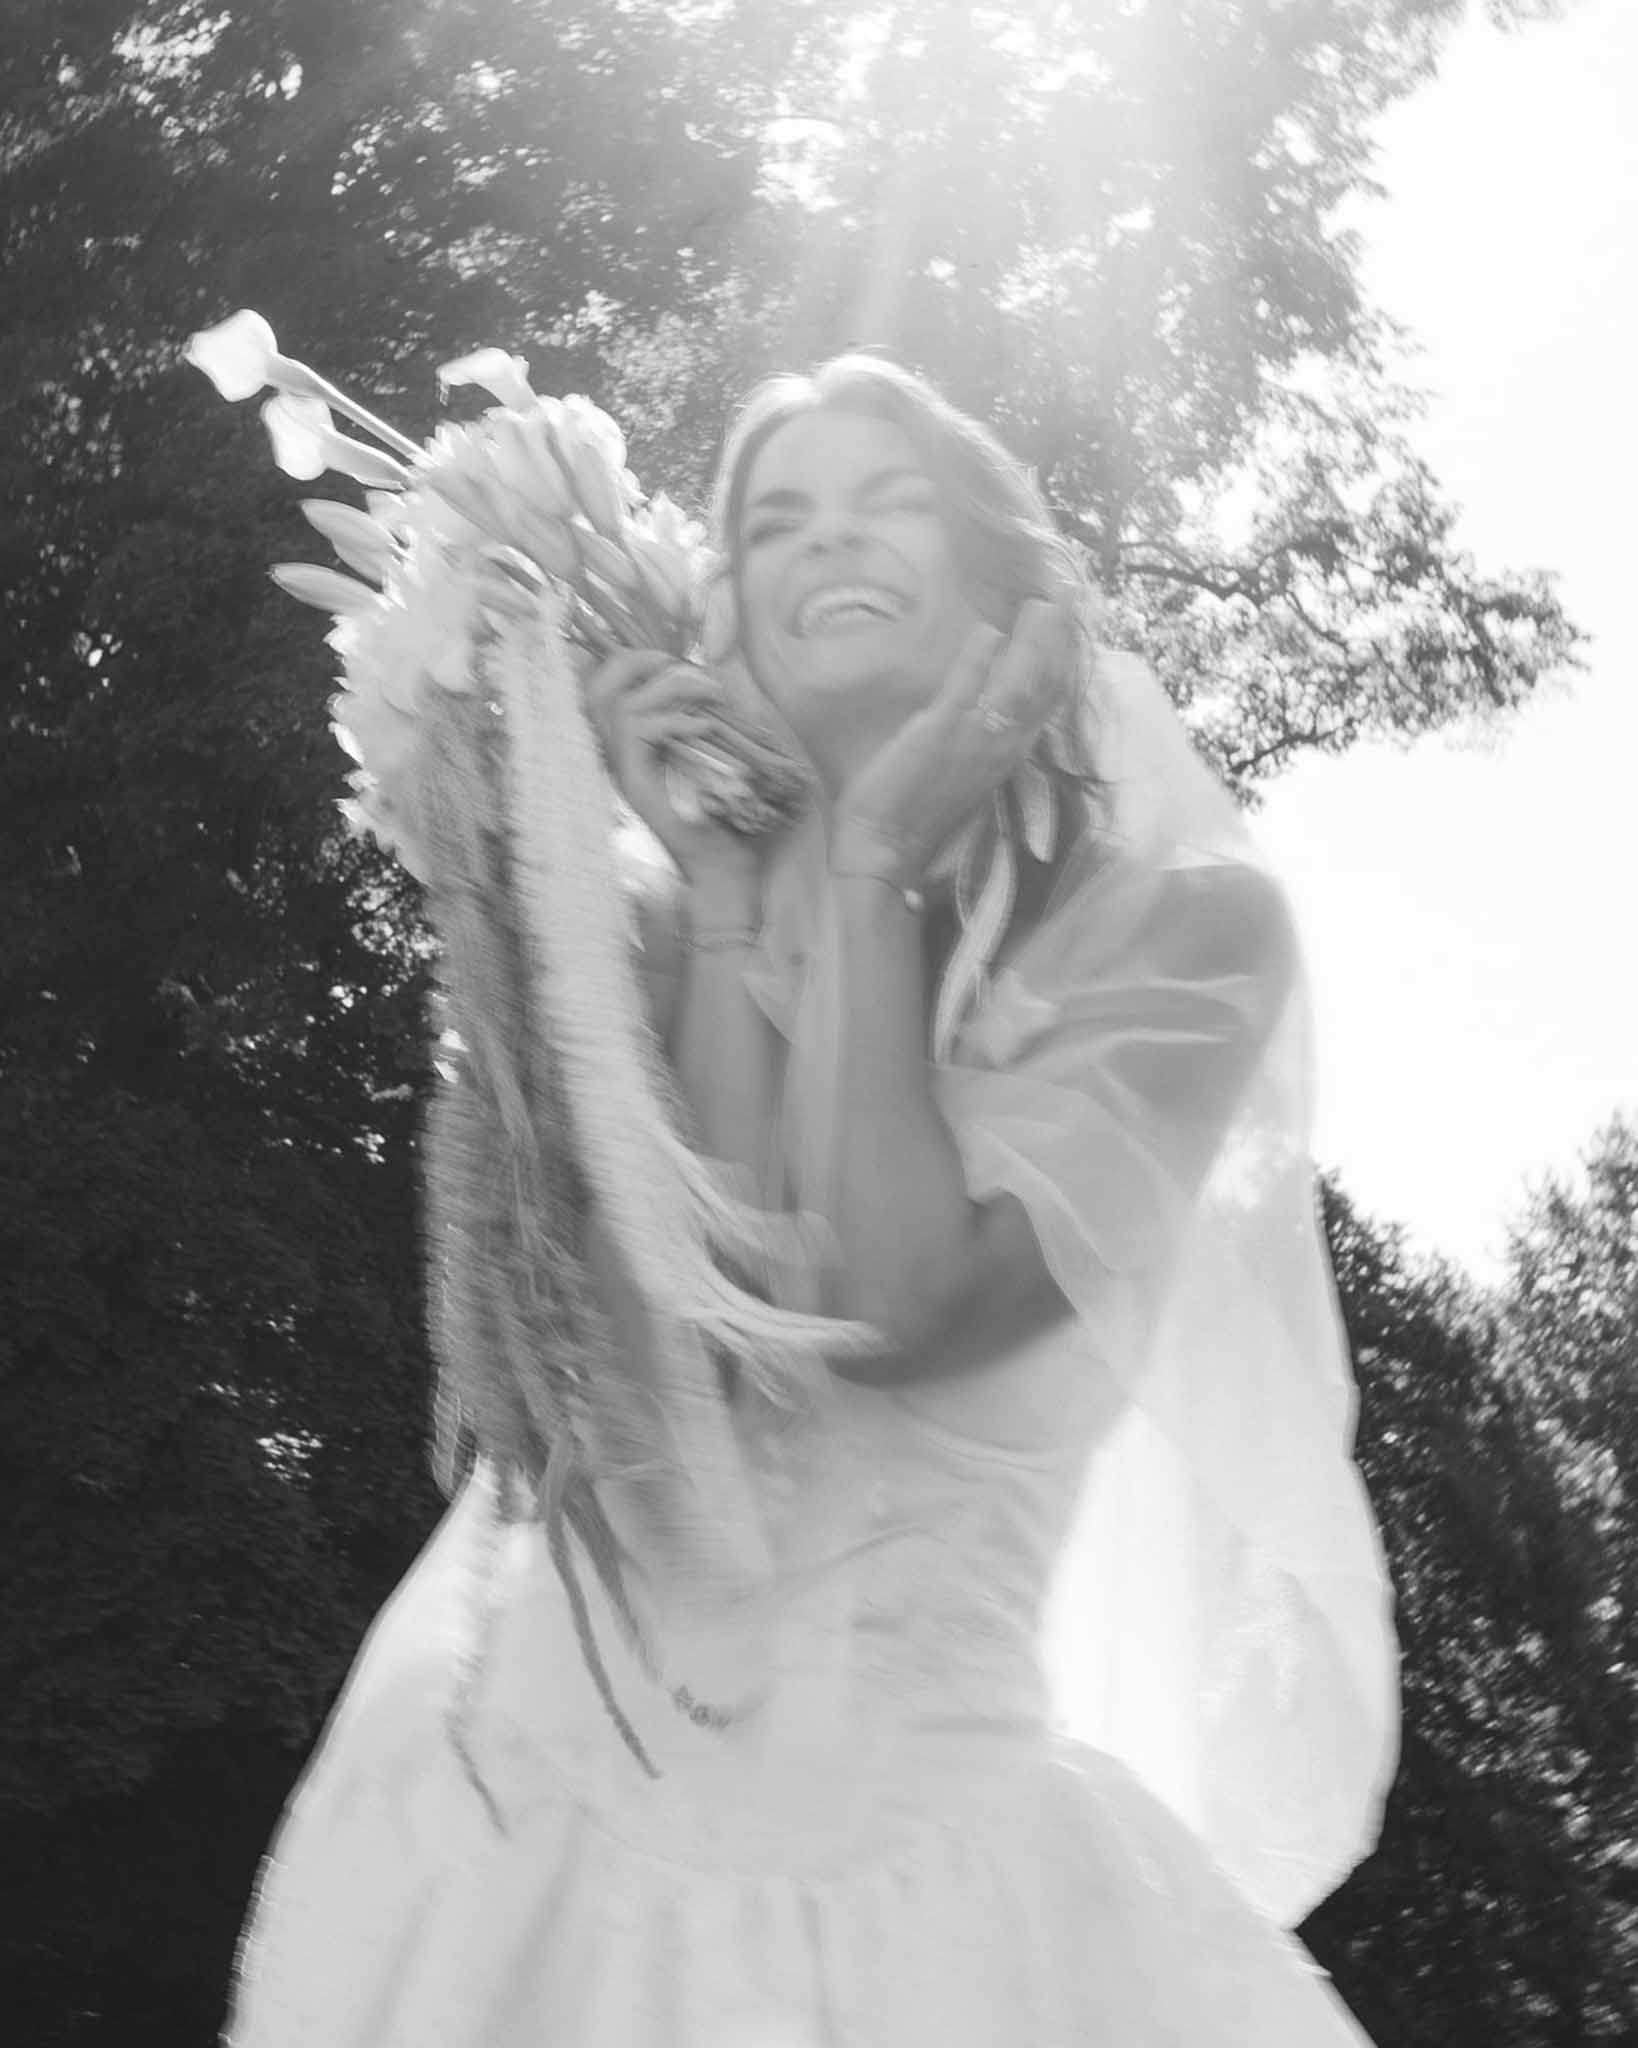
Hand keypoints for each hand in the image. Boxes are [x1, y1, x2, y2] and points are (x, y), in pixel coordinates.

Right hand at [583, 648, 761, 886]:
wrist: (722, 865)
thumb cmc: (722, 813)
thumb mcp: (709, 754)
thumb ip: (696, 719)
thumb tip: (708, 679)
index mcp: (629, 744)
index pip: (601, 688)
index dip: (628, 661)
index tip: (670, 657)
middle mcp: (617, 755)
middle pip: (597, 689)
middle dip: (635, 661)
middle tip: (676, 663)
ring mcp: (623, 771)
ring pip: (621, 706)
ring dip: (669, 689)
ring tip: (709, 696)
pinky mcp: (635, 785)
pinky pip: (639, 733)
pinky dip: (675, 721)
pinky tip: (705, 726)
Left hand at [830, 597, 1075, 884]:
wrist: (885, 848)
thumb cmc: (915, 811)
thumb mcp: (961, 769)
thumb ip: (976, 733)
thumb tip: (982, 694)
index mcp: (1008, 754)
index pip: (1047, 701)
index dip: (1061, 660)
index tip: (1067, 625)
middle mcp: (1003, 746)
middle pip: (1045, 685)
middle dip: (1059, 639)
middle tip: (1066, 596)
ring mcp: (974, 738)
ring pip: (1019, 683)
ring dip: (1035, 641)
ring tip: (1043, 604)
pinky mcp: (940, 731)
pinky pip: (968, 687)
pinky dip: (981, 657)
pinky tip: (990, 630)